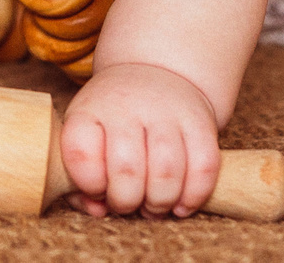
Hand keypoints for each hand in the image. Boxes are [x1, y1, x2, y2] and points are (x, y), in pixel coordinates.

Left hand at [57, 61, 220, 216]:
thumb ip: (80, 180)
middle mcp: (127, 106)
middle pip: (127, 170)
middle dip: (126, 202)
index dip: (89, 185)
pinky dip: (194, 196)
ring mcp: (166, 112)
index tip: (98, 189)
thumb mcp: (85, 136)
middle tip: (128, 204)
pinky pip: (204, 168)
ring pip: (167, 171)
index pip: (80, 153)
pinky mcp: (200, 122)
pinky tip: (182, 204)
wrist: (154, 73)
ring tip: (153, 205)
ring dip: (160, 202)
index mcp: (90, 110)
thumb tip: (98, 211)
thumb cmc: (113, 119)